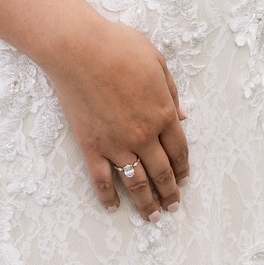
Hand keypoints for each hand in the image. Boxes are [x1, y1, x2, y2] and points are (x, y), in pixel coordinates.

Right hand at [47, 14, 189, 223]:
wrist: (79, 50)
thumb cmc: (119, 47)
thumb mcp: (156, 62)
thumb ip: (171, 91)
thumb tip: (182, 117)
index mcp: (163, 113)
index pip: (179, 150)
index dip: (183, 168)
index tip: (184, 180)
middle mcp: (144, 136)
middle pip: (161, 172)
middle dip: (170, 192)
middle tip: (172, 207)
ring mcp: (117, 144)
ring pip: (136, 183)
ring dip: (146, 203)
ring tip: (152, 217)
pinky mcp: (91, 147)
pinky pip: (102, 180)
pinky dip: (108, 197)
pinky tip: (113, 208)